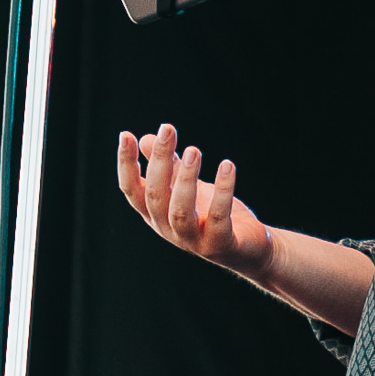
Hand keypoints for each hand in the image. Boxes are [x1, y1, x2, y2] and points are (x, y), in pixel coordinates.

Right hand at [117, 121, 275, 278]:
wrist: (248, 247)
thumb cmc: (211, 215)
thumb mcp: (186, 187)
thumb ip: (168, 167)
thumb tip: (144, 138)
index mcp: (155, 215)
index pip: (132, 190)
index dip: (126, 164)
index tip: (126, 135)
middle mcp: (167, 229)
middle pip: (155, 196)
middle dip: (160, 160)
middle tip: (168, 129)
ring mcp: (192, 240)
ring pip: (180, 210)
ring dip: (186, 178)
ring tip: (194, 150)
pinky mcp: (218, 244)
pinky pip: (218, 217)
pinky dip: (223, 191)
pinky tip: (227, 166)